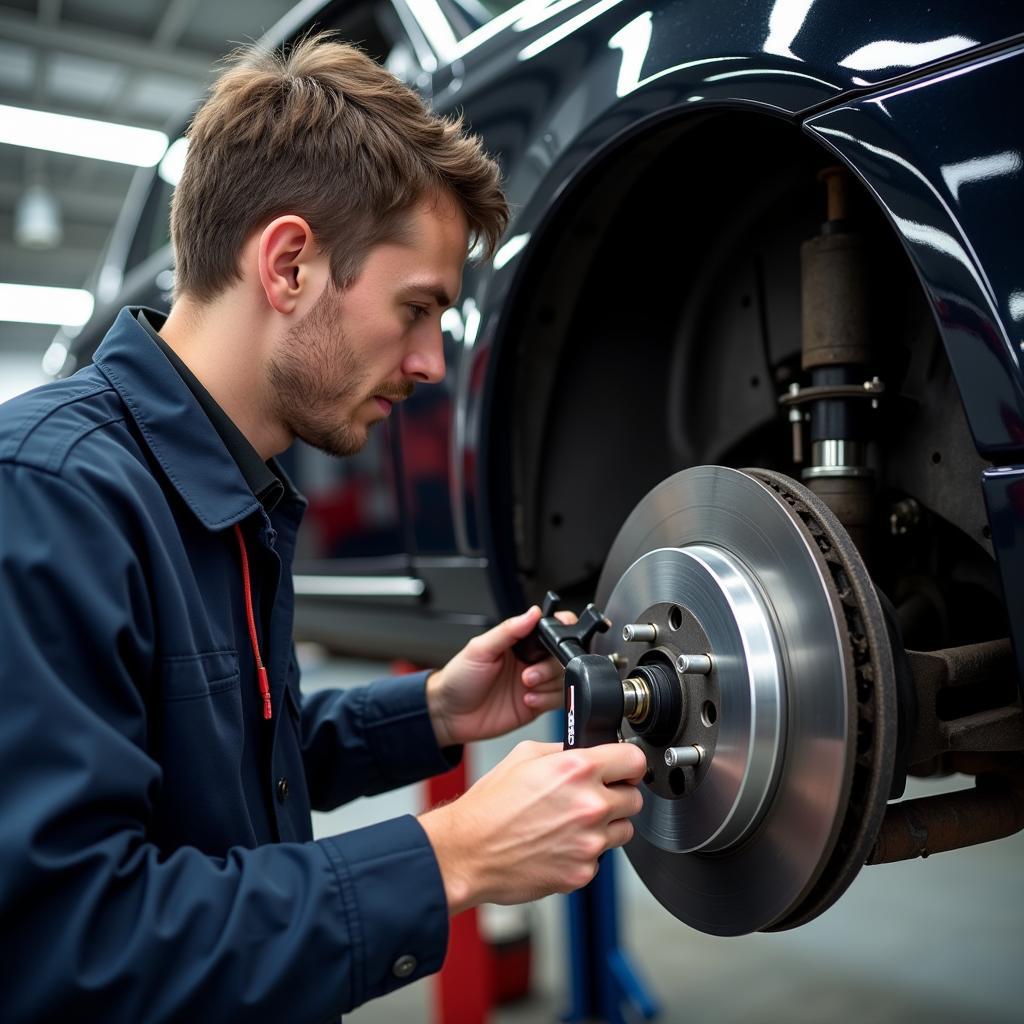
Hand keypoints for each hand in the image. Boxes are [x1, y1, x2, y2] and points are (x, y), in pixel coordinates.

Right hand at [418, 740, 646, 913]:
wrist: (468, 851)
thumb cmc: (489, 806)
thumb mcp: (523, 756)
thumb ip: (563, 751)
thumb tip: (586, 751)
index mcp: (576, 770)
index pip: (634, 759)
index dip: (628, 763)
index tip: (623, 768)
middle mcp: (589, 805)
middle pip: (634, 798)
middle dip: (617, 795)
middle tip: (591, 797)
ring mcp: (589, 842)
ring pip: (623, 830)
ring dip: (606, 826)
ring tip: (571, 823)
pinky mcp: (583, 872)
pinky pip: (600, 858)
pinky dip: (585, 852)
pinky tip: (559, 844)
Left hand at [426, 606, 575, 746]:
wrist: (449, 715)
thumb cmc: (459, 679)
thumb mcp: (480, 649)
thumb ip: (508, 631)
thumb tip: (532, 613)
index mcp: (519, 642)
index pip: (550, 629)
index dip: (562, 630)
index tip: (559, 637)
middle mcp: (530, 660)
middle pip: (562, 657)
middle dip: (549, 667)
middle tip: (527, 674)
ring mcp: (535, 683)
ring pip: (564, 679)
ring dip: (548, 685)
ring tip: (525, 688)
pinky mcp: (537, 704)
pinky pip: (557, 701)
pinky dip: (547, 700)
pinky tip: (527, 700)